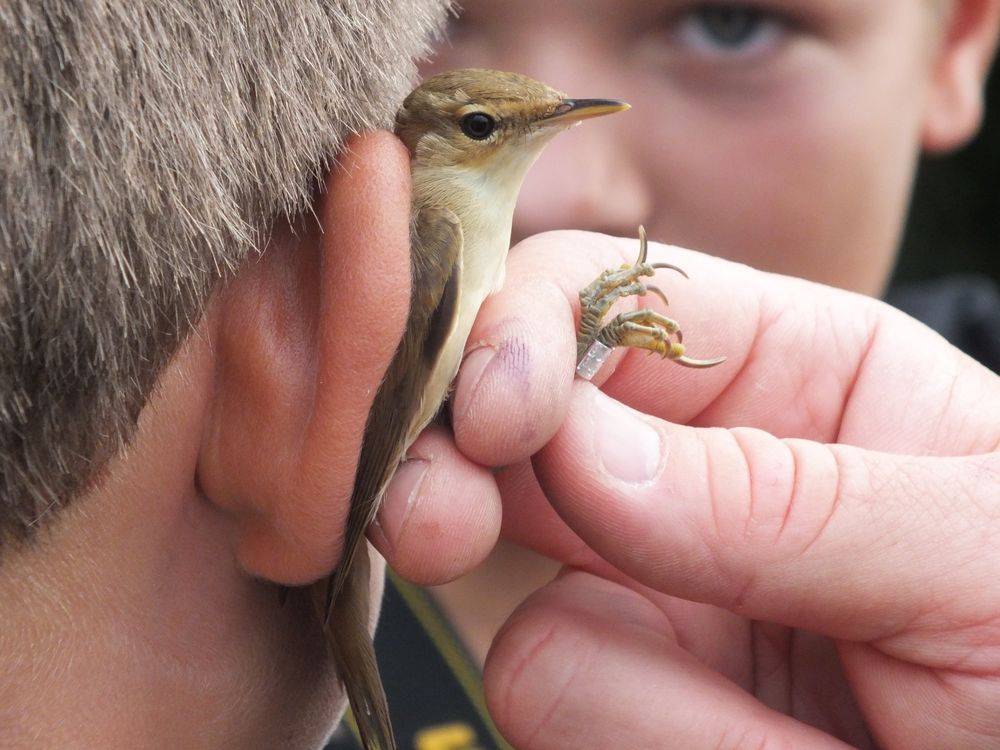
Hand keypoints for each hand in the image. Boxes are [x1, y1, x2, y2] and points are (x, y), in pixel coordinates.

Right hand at [414, 230, 999, 748]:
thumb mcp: (974, 549)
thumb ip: (780, 494)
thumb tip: (575, 451)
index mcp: (790, 375)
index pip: (604, 297)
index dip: (523, 330)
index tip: (496, 413)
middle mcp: (694, 475)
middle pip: (515, 440)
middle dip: (457, 470)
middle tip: (424, 519)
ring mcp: (654, 593)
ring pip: (533, 613)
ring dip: (645, 687)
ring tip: (804, 743)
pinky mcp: (638, 699)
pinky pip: (562, 703)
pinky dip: (653, 739)